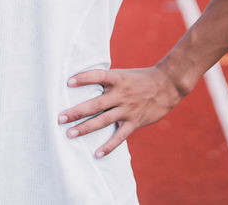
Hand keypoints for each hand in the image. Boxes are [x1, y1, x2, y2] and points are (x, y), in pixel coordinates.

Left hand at [57, 65, 184, 158]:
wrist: (167, 85)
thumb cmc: (141, 78)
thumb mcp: (123, 74)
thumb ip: (107, 81)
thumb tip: (85, 83)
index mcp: (117, 79)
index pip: (97, 76)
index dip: (83, 78)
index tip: (68, 82)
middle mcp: (121, 94)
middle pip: (95, 104)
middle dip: (76, 111)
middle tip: (59, 118)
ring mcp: (127, 109)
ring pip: (103, 121)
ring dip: (85, 128)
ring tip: (70, 134)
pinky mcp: (134, 122)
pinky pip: (119, 136)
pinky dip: (108, 146)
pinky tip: (97, 154)